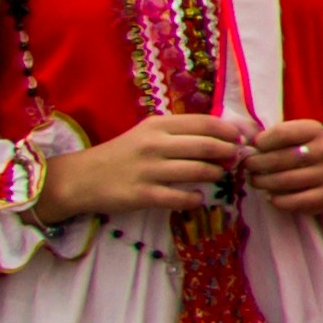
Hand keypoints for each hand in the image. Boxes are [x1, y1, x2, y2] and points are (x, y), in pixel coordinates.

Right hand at [37, 112, 246, 220]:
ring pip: (199, 171)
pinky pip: (181, 198)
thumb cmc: (122, 154)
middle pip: (208, 146)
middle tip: (234, 161)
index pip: (206, 123)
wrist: (81, 178)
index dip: (230, 132)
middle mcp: (155, 144)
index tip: (241, 140)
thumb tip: (224, 136)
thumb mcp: (148, 133)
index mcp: (158, 125)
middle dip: (229, 154)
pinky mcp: (142, 195)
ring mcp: (148, 170)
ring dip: (215, 174)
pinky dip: (195, 199)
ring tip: (216, 176)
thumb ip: (181, 133)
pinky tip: (196, 198)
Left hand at [245, 118, 322, 219]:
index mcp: (314, 130)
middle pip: (283, 158)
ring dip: (265, 182)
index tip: (254, 147)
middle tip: (247, 167)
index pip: (283, 133)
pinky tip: (271, 197)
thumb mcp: (291, 137)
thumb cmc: (302, 151)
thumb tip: (246, 147)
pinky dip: (279, 201)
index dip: (262, 142)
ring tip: (255, 181)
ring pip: (288, 180)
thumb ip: (270, 138)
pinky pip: (298, 200)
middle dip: (258, 164)